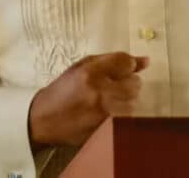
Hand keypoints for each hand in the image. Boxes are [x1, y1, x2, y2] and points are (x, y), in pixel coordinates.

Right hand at [28, 52, 148, 146]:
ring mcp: (102, 112)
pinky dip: (122, 113)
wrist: (42, 121)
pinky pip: (127, 117)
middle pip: (135, 82)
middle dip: (128, 83)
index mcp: (90, 71)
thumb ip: (114, 61)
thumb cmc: (63, 90)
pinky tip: (109, 112)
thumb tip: (146, 61)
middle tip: (115, 87)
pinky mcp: (104, 128)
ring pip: (133, 101)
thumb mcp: (83, 67)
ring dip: (126, 100)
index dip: (128, 66)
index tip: (122, 70)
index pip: (126, 62)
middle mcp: (98, 90)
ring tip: (110, 100)